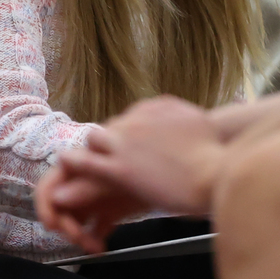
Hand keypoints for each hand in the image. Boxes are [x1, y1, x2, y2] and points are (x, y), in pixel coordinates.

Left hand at [37, 96, 226, 247]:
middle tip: (112, 158)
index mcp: (159, 105)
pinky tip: (65, 166)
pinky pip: (84, 162)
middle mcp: (139, 118)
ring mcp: (126, 142)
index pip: (134, 114)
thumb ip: (182, 116)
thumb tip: (183, 115)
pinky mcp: (119, 168)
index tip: (132, 145)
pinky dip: (73, 163)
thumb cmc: (214, 153)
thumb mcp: (200, 121)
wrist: (213, 173)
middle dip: (110, 141)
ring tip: (83, 163)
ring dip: (90, 150)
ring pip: (94, 138)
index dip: (129, 132)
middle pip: (113, 125)